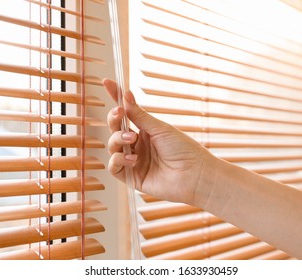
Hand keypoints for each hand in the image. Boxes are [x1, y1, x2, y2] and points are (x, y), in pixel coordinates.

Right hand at [103, 79, 213, 204]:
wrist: (194, 174)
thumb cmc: (183, 149)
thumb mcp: (159, 128)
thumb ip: (139, 115)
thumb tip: (125, 94)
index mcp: (146, 131)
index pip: (126, 113)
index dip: (116, 98)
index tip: (107, 81)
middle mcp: (138, 145)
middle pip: (115, 129)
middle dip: (114, 120)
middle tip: (119, 114)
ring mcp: (134, 161)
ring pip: (113, 146)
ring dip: (118, 140)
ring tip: (133, 140)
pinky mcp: (132, 177)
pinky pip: (114, 167)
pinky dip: (118, 160)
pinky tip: (132, 158)